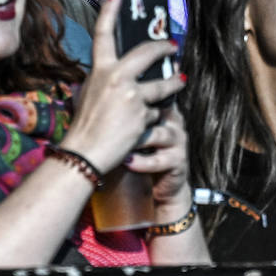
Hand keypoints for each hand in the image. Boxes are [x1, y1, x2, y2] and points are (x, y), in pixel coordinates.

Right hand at [62, 0, 185, 176]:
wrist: (85, 154)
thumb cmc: (84, 128)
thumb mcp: (88, 95)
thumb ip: (105, 82)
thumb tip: (119, 76)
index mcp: (100, 70)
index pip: (104, 33)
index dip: (110, 10)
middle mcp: (116, 77)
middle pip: (147, 52)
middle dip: (164, 47)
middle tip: (172, 45)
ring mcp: (132, 95)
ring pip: (162, 85)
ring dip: (174, 83)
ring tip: (180, 81)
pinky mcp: (144, 113)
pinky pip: (157, 112)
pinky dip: (153, 119)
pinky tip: (145, 127)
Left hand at [123, 103, 192, 220]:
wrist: (157, 183)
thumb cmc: (141, 151)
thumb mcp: (134, 129)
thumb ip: (126, 111)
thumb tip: (97, 92)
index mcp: (163, 108)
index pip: (151, 94)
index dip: (135, 95)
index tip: (116, 95)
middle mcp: (174, 122)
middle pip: (156, 111)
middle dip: (135, 114)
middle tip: (114, 114)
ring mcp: (178, 141)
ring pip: (158, 134)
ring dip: (137, 139)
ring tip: (120, 142)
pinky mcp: (178, 161)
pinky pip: (159, 160)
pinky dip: (141, 162)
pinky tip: (126, 161)